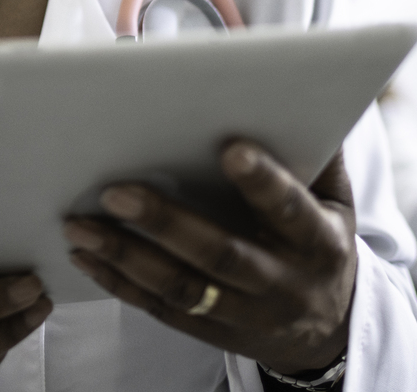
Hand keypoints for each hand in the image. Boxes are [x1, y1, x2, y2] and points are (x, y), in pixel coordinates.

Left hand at [62, 142, 355, 375]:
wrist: (326, 327)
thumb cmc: (320, 240)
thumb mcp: (335, 198)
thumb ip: (316, 149)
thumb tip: (298, 86)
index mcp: (318, 241)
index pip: (290, 210)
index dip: (263, 182)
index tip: (230, 148)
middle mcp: (283, 283)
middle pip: (221, 255)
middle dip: (166, 222)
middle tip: (115, 191)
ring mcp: (246, 313)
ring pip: (183, 288)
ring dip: (126, 255)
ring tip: (80, 225)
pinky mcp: (213, 331)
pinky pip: (162, 310)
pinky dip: (120, 284)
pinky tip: (87, 256)